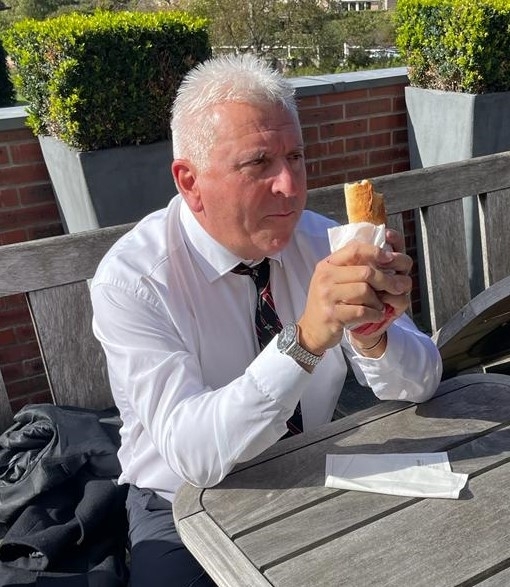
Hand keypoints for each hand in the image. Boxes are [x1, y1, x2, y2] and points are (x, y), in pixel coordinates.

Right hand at [297, 238, 411, 355]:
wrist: (311, 330)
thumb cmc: (328, 303)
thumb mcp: (332, 281)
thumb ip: (350, 268)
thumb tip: (383, 256)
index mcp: (326, 265)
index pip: (354, 249)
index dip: (376, 252)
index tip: (391, 259)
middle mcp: (324, 278)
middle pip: (365, 272)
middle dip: (386, 281)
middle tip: (397, 288)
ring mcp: (326, 296)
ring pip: (365, 291)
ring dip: (378, 301)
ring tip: (379, 306)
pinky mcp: (331, 315)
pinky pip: (362, 311)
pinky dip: (374, 314)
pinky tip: (376, 316)